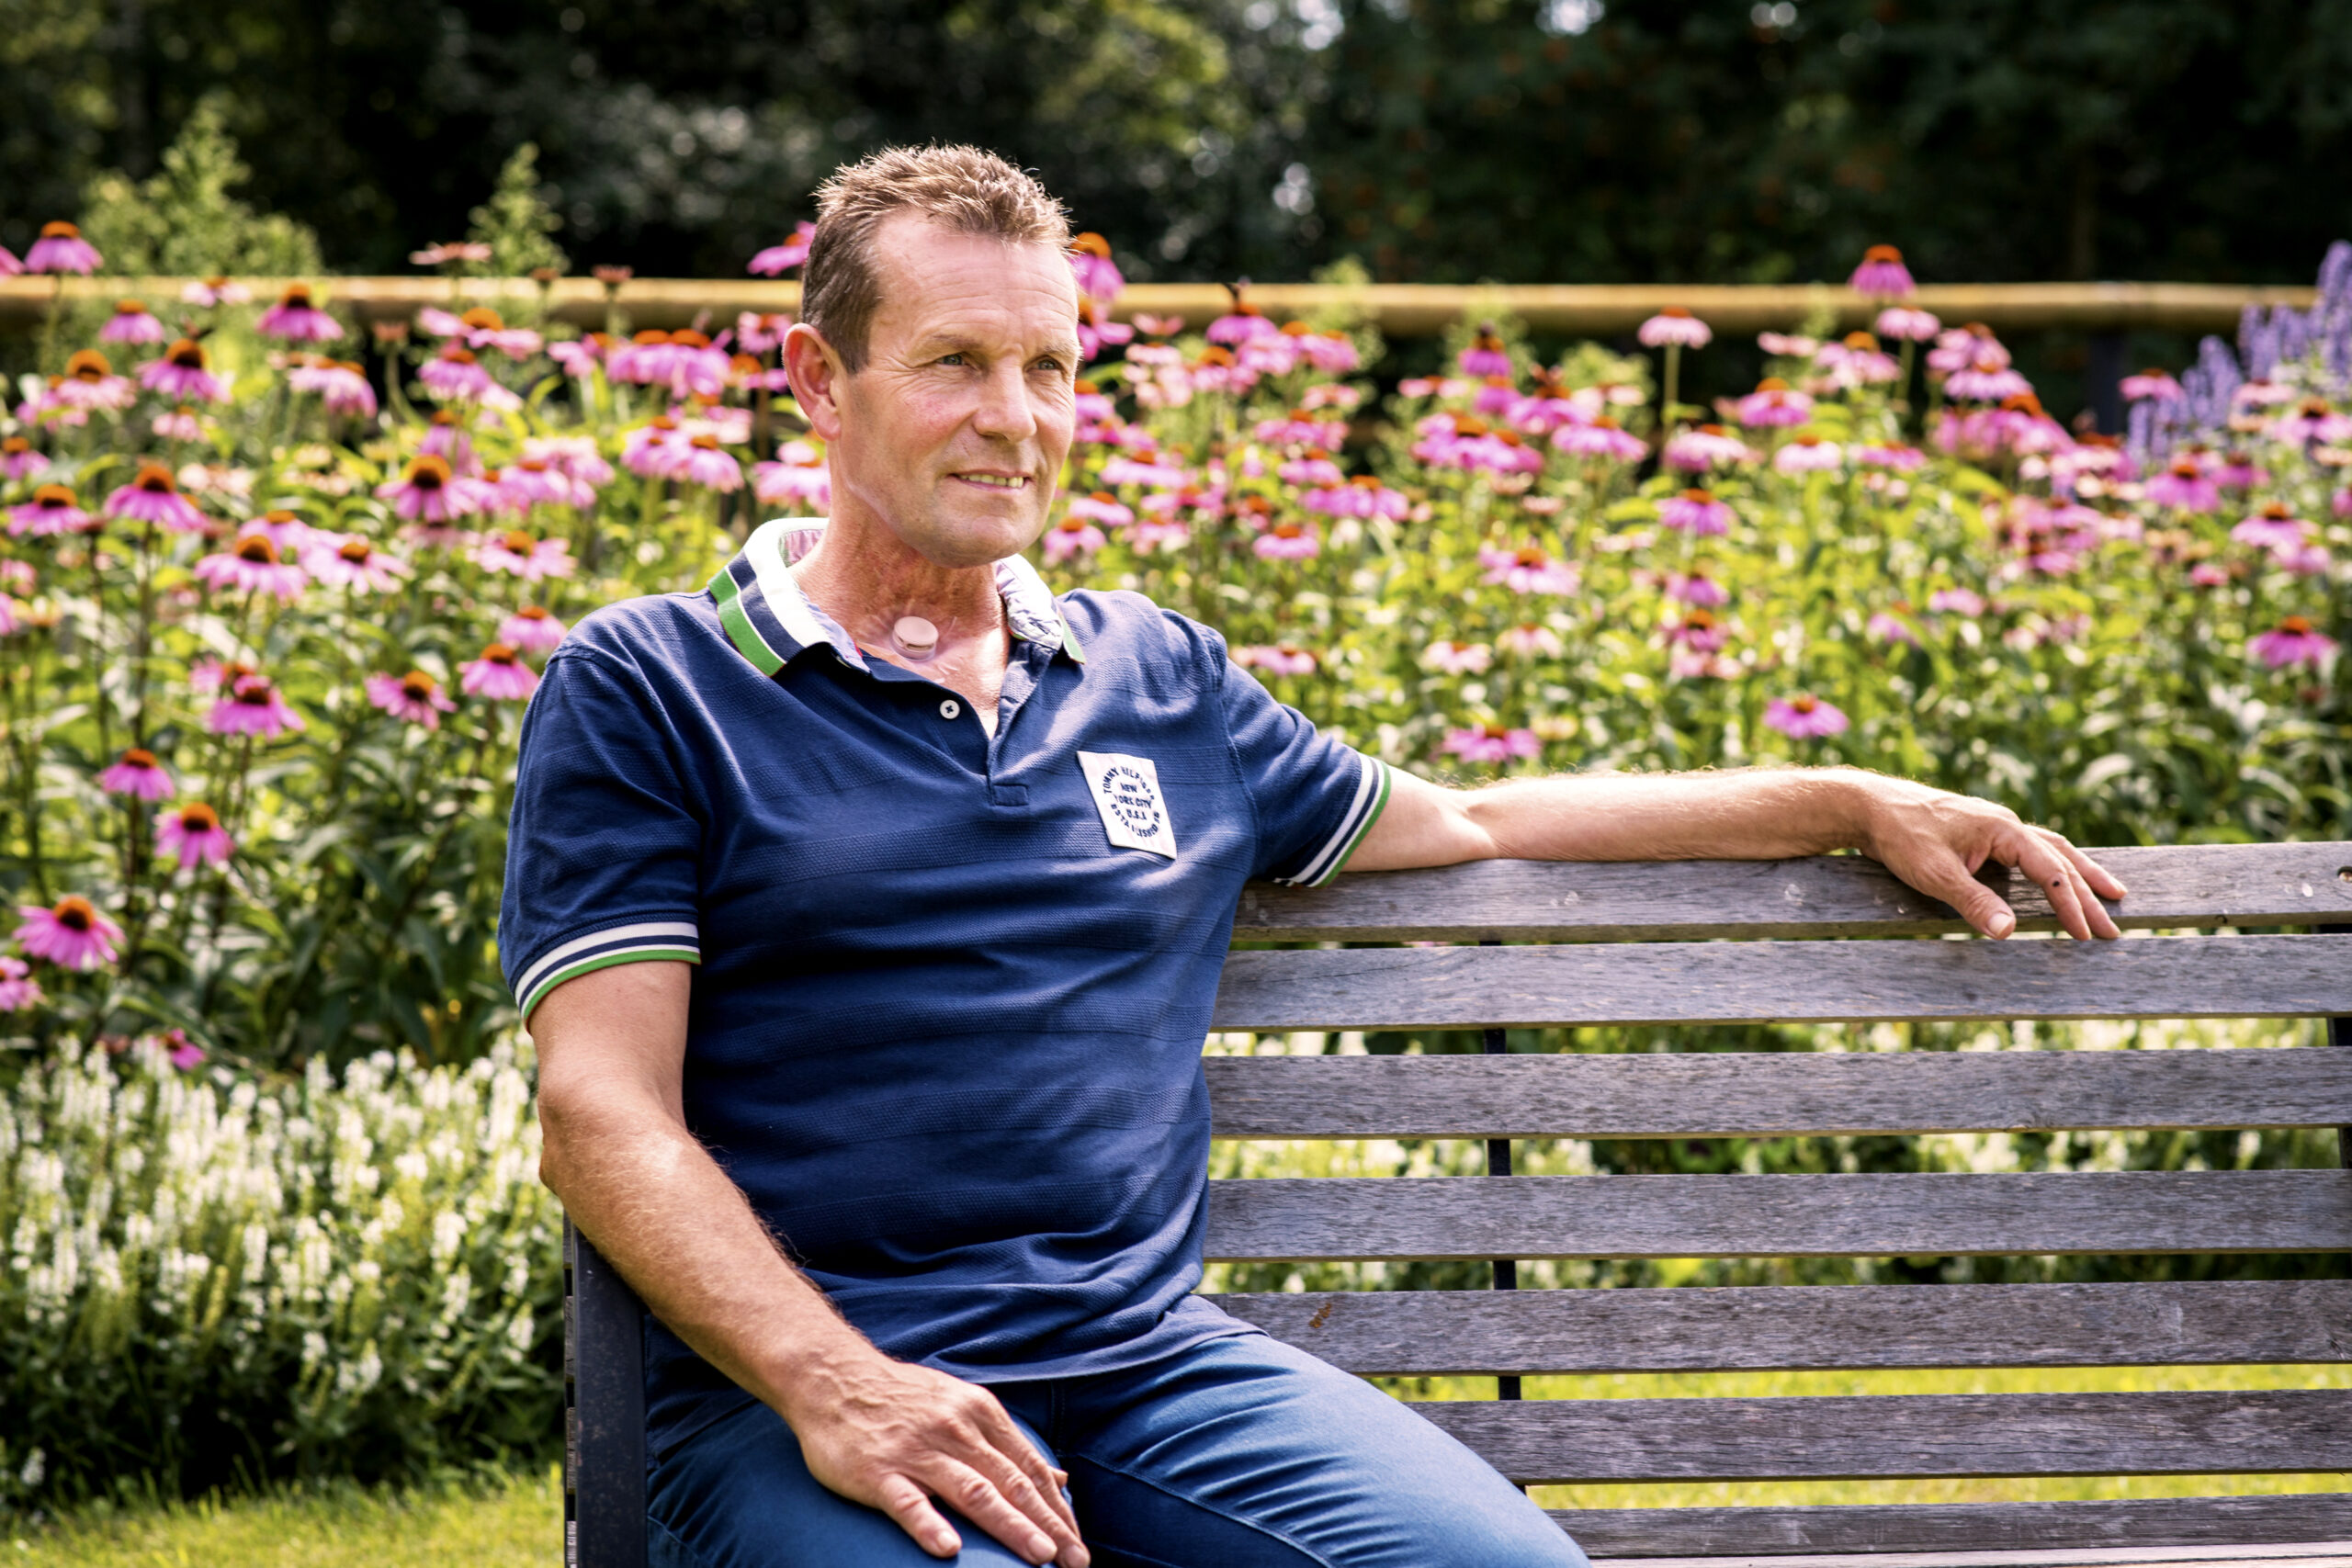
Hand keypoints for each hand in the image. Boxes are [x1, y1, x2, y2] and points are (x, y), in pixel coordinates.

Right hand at [782, 1348, 1087, 1565]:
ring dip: (1011, 1525)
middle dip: (1049, 1525)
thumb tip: (1060, 1477)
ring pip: (974, 1492)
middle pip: (1012, 1483)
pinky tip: (949, 1550)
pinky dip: (930, 1525)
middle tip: (1077, 1563)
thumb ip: (1009, 1444)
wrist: (833, 1376)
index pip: (1030, 1468)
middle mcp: (956, 1430)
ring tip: (1040, 1557)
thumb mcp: (963, 1406)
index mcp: (980, 1414)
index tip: (1079, 1544)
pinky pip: (908, 1502)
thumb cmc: (903, 1399)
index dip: (1058, 1509)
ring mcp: (917, 1451)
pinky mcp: (878, 1471)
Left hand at [1856, 779, 2126, 939]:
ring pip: (2050, 850)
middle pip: (2061, 859)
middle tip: (2114, 926)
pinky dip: (2051, 866)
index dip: (2070, 905)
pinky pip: (2029, 851)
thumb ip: (1974, 903)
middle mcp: (2006, 824)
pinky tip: (2056, 878)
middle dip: (2089, 894)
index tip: (2087, 935)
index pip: (2050, 871)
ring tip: (2111, 893)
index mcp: (2003, 829)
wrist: (1868, 806)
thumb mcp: (1935, 875)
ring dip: (2080, 874)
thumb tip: (2010, 934)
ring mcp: (1994, 826)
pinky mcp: (1981, 833)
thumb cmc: (1900, 836)